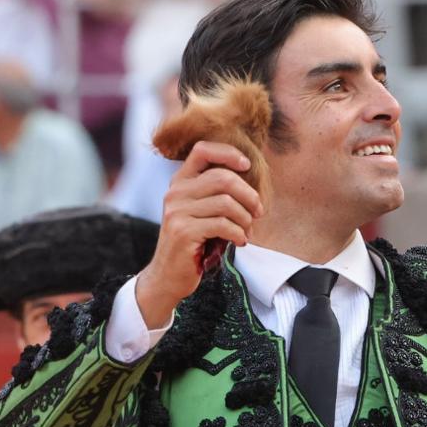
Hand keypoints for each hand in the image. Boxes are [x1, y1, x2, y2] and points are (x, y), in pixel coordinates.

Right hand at [135, 141, 263, 326]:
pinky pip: (223, 225)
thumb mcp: (201, 211)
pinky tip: (240, 241)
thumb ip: (216, 193)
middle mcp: (175, 192)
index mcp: (180, 182)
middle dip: (249, 195)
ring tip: (246, 231)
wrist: (168, 275)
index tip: (247, 166)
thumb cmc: (193, 243)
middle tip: (258, 212)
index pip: (202, 150)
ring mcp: (177, 211)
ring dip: (245, 219)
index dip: (228, 153)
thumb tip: (251, 177)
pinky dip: (239, 234)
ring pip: (226, 203)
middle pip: (223, 178)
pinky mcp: (183, 231)